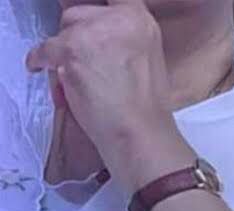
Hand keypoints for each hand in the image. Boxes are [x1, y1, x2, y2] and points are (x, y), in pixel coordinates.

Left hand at [27, 0, 194, 192]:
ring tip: (72, 72)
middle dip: (76, 35)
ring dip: (62, 50)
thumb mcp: (146, 56)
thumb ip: (124, 37)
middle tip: (82, 59)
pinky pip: (44, 49)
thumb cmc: (144, 105)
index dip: (96, 13)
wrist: (138, 130)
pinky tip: (46, 70)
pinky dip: (41, 61)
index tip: (89, 27)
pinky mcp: (71, 49)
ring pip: (62, 30)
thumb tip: (95, 35)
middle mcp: (120, 18)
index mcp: (141, 20)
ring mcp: (94, 32)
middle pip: (80, 13)